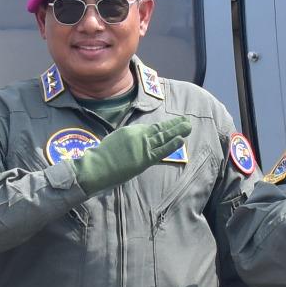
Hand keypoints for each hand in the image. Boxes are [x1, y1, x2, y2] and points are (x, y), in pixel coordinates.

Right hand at [71, 115, 191, 193]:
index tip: (170, 124)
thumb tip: (132, 145)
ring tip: (188, 126)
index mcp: (130, 131)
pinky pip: (161, 151)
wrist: (97, 166)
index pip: (149, 129)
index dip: (162, 126)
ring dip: (177, 131)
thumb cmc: (100, 158)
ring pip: (163, 137)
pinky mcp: (145, 159)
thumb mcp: (114, 142)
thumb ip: (126, 141)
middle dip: (173, 125)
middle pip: (159, 129)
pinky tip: (181, 140)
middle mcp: (138, 135)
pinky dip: (172, 145)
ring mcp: (142, 146)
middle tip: (186, 120)